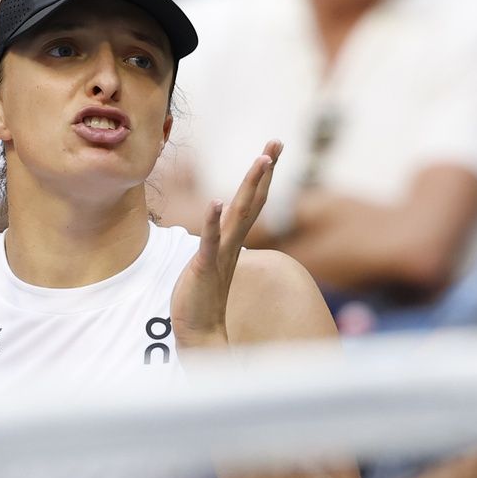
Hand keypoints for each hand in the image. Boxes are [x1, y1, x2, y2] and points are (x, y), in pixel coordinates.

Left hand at [171, 140, 281, 350]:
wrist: (199, 335)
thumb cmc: (203, 301)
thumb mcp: (212, 265)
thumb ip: (220, 247)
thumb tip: (222, 233)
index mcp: (234, 242)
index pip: (253, 204)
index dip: (263, 177)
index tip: (272, 151)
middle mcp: (232, 245)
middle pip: (254, 201)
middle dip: (265, 170)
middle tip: (277, 141)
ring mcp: (221, 255)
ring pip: (240, 214)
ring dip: (251, 186)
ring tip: (262, 159)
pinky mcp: (204, 267)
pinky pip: (211, 241)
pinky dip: (212, 221)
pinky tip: (215, 201)